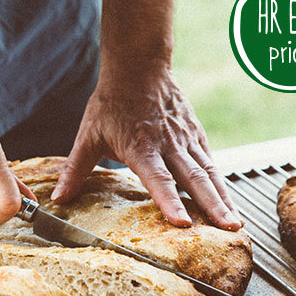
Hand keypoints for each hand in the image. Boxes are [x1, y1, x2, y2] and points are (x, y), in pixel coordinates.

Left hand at [51, 67, 241, 230]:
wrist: (138, 67)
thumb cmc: (111, 103)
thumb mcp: (88, 136)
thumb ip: (75, 170)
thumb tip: (59, 199)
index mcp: (141, 147)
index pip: (158, 179)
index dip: (170, 202)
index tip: (183, 223)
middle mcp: (168, 145)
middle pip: (194, 179)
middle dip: (213, 206)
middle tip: (230, 228)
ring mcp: (185, 139)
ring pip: (209, 172)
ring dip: (224, 198)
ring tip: (236, 222)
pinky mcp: (195, 134)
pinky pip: (210, 161)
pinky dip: (221, 182)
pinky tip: (228, 200)